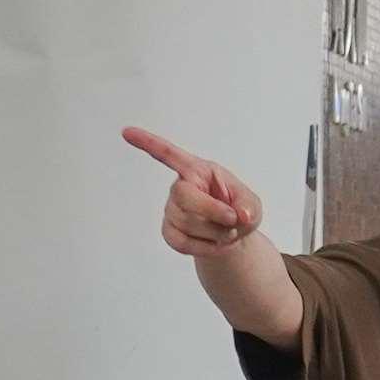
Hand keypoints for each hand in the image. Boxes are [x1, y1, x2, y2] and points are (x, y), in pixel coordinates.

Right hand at [122, 126, 261, 256]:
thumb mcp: (252, 205)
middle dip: (211, 211)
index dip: (148, 143)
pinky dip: (204, 247)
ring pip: (185, 222)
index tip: (126, 132)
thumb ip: (249, 207)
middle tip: (233, 220)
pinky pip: (181, 242)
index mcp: (198, 170)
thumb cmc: (239, 211)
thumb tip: (240, 216)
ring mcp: (172, 210)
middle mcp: (181, 187)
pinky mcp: (170, 231)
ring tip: (227, 232)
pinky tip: (214, 243)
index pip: (170, 154)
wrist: (232, 236)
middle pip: (183, 195)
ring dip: (214, 232)